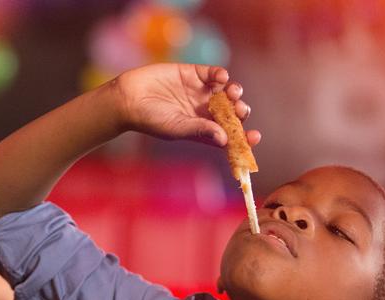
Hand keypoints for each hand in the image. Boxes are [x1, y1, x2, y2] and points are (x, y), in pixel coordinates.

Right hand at [114, 63, 260, 147]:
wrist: (129, 98)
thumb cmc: (150, 120)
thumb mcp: (177, 128)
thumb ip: (200, 130)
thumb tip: (224, 139)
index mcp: (202, 130)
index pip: (229, 136)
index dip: (244, 138)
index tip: (254, 137)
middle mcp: (205, 112)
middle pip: (232, 113)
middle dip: (241, 112)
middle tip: (240, 110)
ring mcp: (200, 92)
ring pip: (228, 92)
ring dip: (235, 92)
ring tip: (232, 92)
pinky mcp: (193, 74)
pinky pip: (214, 74)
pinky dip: (221, 75)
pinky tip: (221, 78)